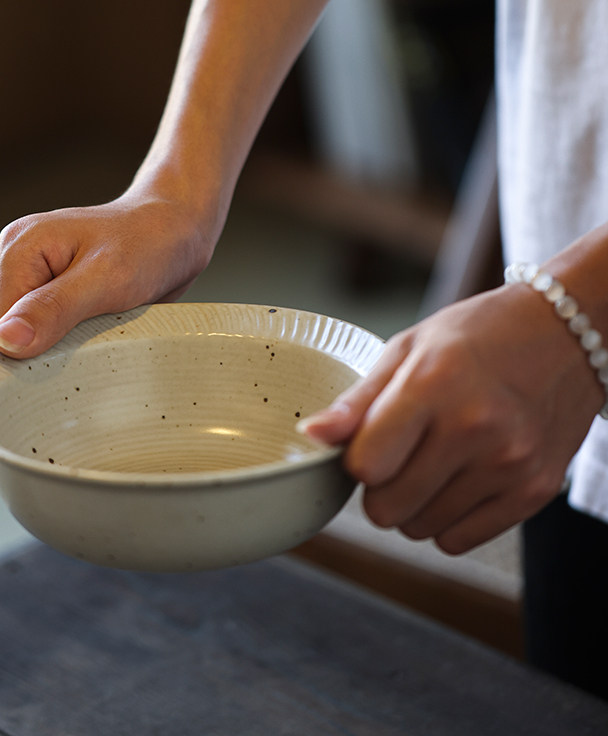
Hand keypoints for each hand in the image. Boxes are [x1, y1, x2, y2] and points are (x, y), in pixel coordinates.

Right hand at [0, 194, 212, 356]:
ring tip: (95, 321)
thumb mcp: (106, 279)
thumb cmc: (147, 245)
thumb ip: (53, 309)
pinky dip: (62, 339)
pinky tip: (90, 322)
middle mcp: (6, 259)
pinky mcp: (36, 291)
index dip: (27, 356)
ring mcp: (21, 276)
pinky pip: (36, 331)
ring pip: (19, 338)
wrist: (172, 230)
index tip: (71, 357)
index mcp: (14, 248)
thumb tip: (4, 341)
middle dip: (43, 348)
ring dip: (55, 345)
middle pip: (4, 336)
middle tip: (93, 331)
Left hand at [299, 284, 602, 553]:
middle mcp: (476, 428)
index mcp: (433, 385)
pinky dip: (447, 520)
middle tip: (400, 453)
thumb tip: (310, 436)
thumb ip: (357, 401)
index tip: (368, 443)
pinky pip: (458, 541)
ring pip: (419, 530)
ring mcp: (510, 464)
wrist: (565, 333)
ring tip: (433, 459)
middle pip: (386, 507)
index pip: (364, 465)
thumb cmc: (475, 336)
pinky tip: (460, 479)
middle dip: (379, 487)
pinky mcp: (535, 491)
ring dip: (413, 505)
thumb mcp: (408, 348)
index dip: (355, 460)